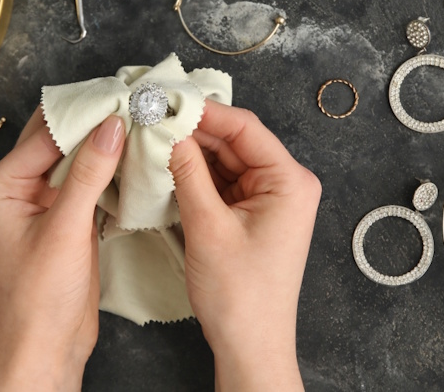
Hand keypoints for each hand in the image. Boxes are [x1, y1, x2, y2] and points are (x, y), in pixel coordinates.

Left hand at [0, 107, 124, 391]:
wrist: (47, 347)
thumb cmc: (39, 297)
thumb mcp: (64, 229)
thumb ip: (88, 174)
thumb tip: (112, 125)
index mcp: (1, 184)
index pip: (46, 133)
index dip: (85, 113)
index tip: (122, 96)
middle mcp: (18, 187)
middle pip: (59, 140)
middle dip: (95, 124)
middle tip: (135, 105)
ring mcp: (43, 202)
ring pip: (77, 160)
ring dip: (105, 146)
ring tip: (141, 124)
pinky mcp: (66, 218)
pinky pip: (88, 182)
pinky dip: (109, 171)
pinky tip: (135, 159)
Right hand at [169, 101, 320, 391]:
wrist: (249, 344)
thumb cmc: (241, 296)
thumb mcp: (207, 226)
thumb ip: (187, 172)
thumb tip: (169, 132)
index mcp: (290, 181)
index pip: (245, 128)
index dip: (204, 112)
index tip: (168, 101)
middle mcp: (285, 184)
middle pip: (234, 142)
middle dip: (194, 132)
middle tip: (153, 119)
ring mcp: (269, 199)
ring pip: (225, 161)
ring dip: (192, 153)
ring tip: (154, 140)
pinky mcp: (252, 213)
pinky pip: (222, 182)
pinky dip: (196, 175)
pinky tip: (169, 166)